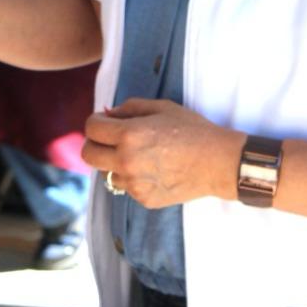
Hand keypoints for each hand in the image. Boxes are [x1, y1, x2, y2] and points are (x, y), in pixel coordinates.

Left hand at [82, 99, 243, 208]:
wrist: (218, 162)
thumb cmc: (192, 130)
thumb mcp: (161, 108)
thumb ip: (129, 108)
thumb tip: (107, 114)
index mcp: (129, 134)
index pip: (92, 129)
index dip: (95, 122)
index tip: (103, 122)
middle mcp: (127, 160)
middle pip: (88, 155)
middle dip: (94, 143)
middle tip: (108, 140)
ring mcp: (134, 183)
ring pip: (107, 172)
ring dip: (115, 163)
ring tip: (139, 156)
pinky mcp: (143, 198)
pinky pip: (126, 186)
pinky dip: (133, 178)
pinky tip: (154, 170)